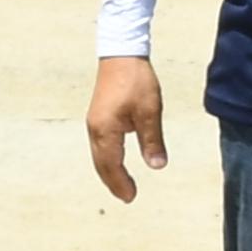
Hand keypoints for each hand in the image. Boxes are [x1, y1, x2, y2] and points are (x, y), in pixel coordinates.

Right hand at [87, 56, 166, 201]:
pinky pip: (99, 145)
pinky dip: (106, 158)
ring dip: (109, 171)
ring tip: (121, 183)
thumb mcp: (150, 112)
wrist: (121, 53)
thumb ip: (152, 141)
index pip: (112, 165)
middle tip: (127, 196)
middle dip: (113, 182)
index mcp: (106, 131)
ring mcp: (94, 122)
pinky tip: (115, 159)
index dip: (121, 183)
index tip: (131, 196)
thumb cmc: (136, 81)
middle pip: (101, 164)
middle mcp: (95, 129)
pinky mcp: (97, 116)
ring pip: (98, 155)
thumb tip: (157, 166)